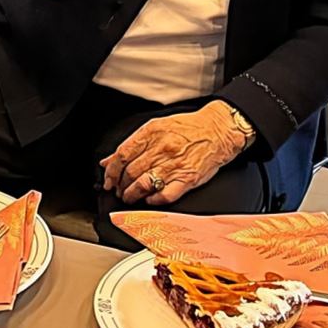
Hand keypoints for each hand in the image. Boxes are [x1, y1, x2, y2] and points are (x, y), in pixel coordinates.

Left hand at [101, 102, 250, 204]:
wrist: (218, 130)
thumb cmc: (188, 129)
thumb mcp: (157, 127)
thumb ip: (132, 144)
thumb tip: (110, 160)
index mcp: (152, 133)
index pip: (122, 155)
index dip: (111, 171)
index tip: (108, 179)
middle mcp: (162, 149)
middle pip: (131, 172)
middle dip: (120, 185)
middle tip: (119, 190)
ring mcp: (175, 165)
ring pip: (144, 185)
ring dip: (132, 195)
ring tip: (130, 197)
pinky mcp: (187, 179)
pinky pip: (165, 196)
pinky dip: (153, 200)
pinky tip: (149, 199)